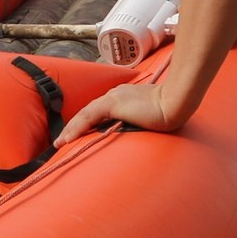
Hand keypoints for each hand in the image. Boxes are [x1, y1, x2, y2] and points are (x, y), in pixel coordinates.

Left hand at [59, 78, 182, 143]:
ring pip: (85, 114)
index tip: (79, 134)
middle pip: (89, 111)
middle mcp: (116, 94)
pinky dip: (76, 128)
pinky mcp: (113, 103)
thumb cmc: (170, 110)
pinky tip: (67, 139)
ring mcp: (113, 97)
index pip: (100, 110)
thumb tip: (138, 131)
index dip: (87, 122)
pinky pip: (88, 116)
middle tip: (63, 140)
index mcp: (124, 96)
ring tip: (60, 143)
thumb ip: (140, 121)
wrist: (176, 102)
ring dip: (71, 129)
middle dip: (75, 126)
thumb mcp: (151, 117)